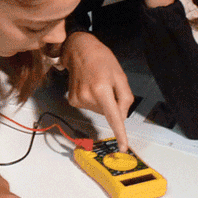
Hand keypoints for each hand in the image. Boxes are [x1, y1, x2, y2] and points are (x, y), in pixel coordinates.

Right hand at [61, 32, 132, 150]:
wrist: (78, 50)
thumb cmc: (101, 60)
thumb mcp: (120, 75)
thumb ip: (125, 97)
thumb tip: (121, 117)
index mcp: (102, 89)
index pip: (113, 117)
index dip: (119, 133)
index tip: (123, 147)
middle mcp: (88, 96)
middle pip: (107, 113)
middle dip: (111, 103)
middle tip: (107, 84)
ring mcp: (78, 99)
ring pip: (98, 111)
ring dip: (101, 101)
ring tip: (97, 83)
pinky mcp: (73, 100)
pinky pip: (89, 107)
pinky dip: (93, 100)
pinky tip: (89, 86)